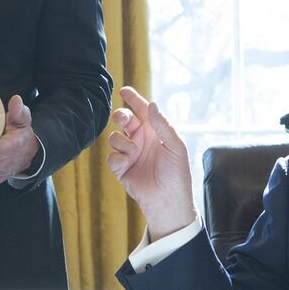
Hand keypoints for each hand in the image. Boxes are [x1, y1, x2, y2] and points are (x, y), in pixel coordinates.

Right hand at [107, 86, 195, 241]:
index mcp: (155, 132)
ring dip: (121, 141)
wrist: (168, 200)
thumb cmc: (177, 173)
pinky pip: (111, 156)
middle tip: (124, 121)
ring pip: (114, 137)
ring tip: (133, 151)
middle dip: (120, 116)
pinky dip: (118, 157)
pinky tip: (127, 163)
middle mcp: (141, 140)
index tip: (124, 90)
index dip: (133, 99)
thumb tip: (151, 104)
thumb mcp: (175, 146)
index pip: (142, 111)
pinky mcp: (121, 168)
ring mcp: (130, 154)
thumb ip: (163, 125)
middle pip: (123, 120)